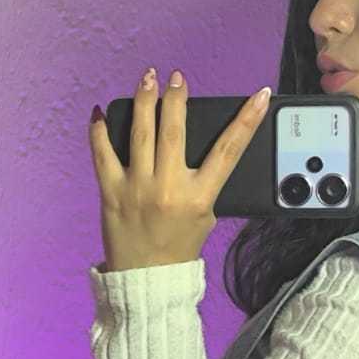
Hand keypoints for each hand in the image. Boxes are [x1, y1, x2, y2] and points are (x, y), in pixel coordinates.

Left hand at [89, 67, 271, 271]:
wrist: (144, 280)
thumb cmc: (178, 249)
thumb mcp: (206, 218)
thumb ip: (206, 184)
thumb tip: (205, 148)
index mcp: (198, 197)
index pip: (229, 150)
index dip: (247, 120)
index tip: (259, 96)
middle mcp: (167, 188)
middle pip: (174, 131)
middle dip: (176, 98)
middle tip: (177, 78)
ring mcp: (136, 188)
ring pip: (140, 133)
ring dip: (144, 100)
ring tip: (148, 78)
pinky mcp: (110, 192)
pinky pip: (101, 154)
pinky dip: (99, 131)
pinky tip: (99, 111)